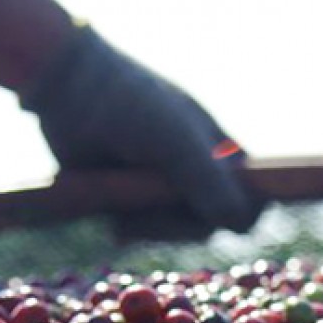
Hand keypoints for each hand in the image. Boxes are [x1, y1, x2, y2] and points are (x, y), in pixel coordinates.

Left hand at [21, 25, 264, 234]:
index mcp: (220, 151)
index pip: (253, 194)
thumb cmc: (131, 105)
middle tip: (152, 210)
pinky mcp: (130, 199)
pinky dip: (132, 226)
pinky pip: (143, 230)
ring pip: (175, 232)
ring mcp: (162, 187)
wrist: (69, 90)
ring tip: (125, 208)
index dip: (247, 209)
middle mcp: (195, 172)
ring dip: (153, 226)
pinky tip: (114, 213)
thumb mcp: (176, 140)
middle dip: (184, 224)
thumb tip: (238, 223)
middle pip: (212, 223)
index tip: (228, 219)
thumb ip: (208, 180)